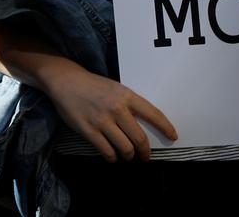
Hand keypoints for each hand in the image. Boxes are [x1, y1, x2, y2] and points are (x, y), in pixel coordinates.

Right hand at [39, 61, 176, 161]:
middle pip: (139, 138)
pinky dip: (112, 158)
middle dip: (145, 152)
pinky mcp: (89, 131)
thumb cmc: (92, 85)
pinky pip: (107, 151)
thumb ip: (128, 104)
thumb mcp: (114, 88)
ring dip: (129, 156)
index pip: (153, 114)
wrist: (65, 81)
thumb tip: (143, 124)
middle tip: (145, 157)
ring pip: (125, 148)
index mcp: (126, 95)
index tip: (172, 137)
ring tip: (127, 156)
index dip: (166, 127)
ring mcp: (102, 120)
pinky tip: (112, 156)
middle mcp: (116, 108)